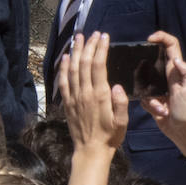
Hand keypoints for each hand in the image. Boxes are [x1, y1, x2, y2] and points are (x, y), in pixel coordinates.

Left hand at [60, 32, 128, 153]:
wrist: (90, 150)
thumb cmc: (110, 136)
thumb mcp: (122, 122)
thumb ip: (120, 104)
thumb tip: (118, 86)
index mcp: (100, 96)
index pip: (98, 66)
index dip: (100, 49)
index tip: (104, 37)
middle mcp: (84, 93)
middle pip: (84, 63)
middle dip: (88, 46)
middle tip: (92, 33)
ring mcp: (74, 97)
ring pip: (72, 69)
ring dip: (75, 52)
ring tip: (78, 38)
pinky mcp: (67, 102)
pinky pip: (63, 82)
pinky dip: (63, 68)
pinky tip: (65, 57)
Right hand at [139, 31, 185, 146]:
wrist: (182, 131)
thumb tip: (177, 59)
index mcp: (177, 70)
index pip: (171, 46)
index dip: (161, 37)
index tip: (149, 39)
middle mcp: (167, 75)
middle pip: (152, 60)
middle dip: (144, 67)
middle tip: (141, 75)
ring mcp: (158, 86)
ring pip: (143, 81)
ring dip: (149, 95)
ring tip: (161, 106)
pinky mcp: (152, 97)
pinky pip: (143, 95)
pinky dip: (149, 104)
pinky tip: (159, 111)